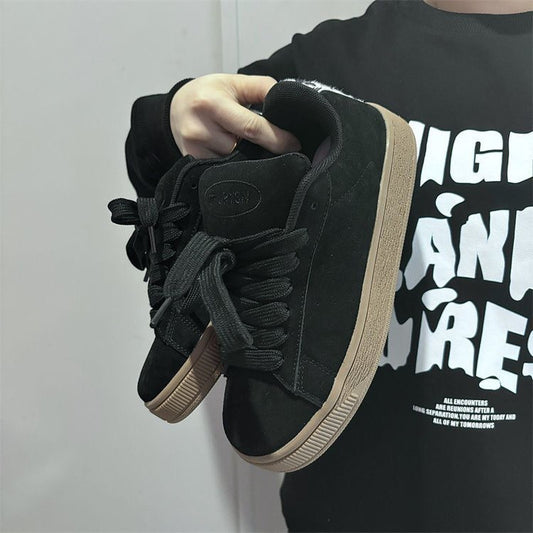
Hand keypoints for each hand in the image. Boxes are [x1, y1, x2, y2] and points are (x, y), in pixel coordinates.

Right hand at [169, 73, 300, 157]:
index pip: (252, 127)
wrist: (174, 109)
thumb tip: (287, 102)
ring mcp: (194, 150)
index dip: (277, 138)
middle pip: (244, 149)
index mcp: (211, 104)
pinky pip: (222, 169)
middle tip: (274, 146)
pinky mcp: (193, 164)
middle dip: (262, 149)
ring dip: (247, 157)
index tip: (295, 145)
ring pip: (235, 162)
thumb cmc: (207, 94)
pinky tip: (232, 153)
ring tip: (243, 144)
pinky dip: (233, 164)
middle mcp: (200, 129)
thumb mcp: (233, 82)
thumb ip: (262, 88)